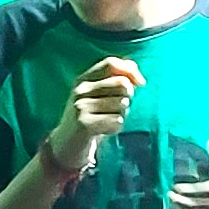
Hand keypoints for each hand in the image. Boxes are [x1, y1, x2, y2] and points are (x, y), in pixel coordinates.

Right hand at [40, 58, 142, 182]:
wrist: (67, 144)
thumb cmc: (90, 117)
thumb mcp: (99, 95)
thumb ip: (117, 79)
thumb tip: (136, 74)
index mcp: (83, 79)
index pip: (111, 63)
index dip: (130, 70)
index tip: (141, 83)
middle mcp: (80, 89)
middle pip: (122, 84)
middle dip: (128, 98)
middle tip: (116, 109)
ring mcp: (80, 106)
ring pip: (122, 104)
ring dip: (122, 115)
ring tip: (108, 120)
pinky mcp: (84, 123)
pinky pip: (117, 120)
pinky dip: (117, 128)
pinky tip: (105, 130)